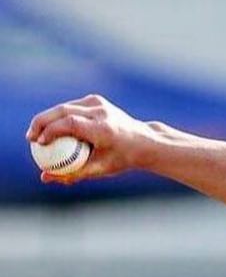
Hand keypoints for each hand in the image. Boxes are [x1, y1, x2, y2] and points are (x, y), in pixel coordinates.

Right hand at [26, 95, 154, 182]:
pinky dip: (59, 116)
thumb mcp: (99, 170)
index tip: (38, 143)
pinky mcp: (95, 99)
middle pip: (62, 111)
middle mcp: (100, 112)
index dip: (51, 131)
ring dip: (47, 118)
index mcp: (103, 129)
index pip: (70, 124)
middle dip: (42, 123)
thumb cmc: (122, 159)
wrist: (143, 141)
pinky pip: (71, 107)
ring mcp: (98, 103)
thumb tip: (46, 178)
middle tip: (30, 138)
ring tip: (37, 133)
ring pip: (64, 107)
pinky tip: (51, 128)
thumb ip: (73, 174)